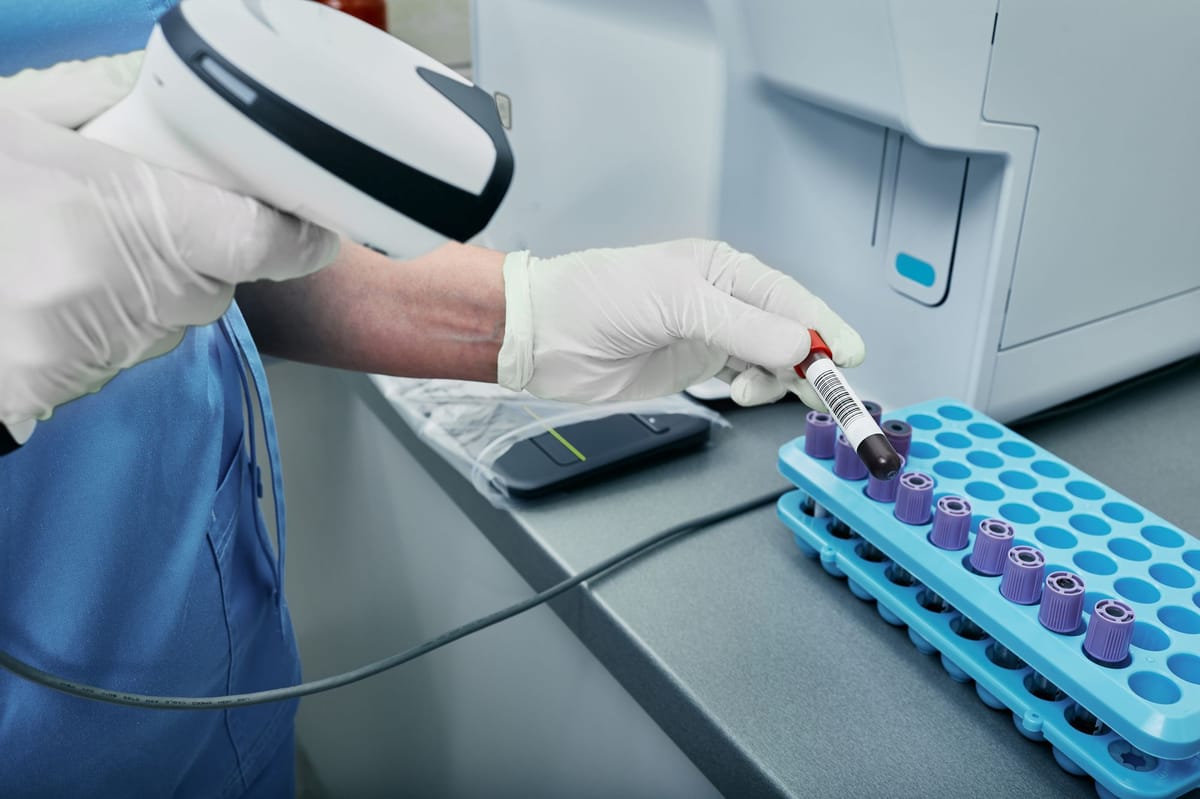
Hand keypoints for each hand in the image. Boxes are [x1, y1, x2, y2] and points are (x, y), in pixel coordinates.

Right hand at [0, 54, 339, 425]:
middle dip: (202, 249)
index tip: (311, 221)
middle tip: (149, 210)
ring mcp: (98, 347)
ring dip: (151, 284)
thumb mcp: (11, 121)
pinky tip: (47, 285)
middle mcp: (131, 294)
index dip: (300, 234)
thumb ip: (88, 107)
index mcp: (132, 219)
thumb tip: (142, 98)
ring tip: (74, 244)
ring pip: (170, 317)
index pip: (266, 242)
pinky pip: (120, 346)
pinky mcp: (62, 383)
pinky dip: (106, 317)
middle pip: (217, 282)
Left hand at [497, 239, 863, 407]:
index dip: (824, 328)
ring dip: (782, 379)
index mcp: (723, 269)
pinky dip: (757, 390)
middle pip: (789, 331)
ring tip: (766, 390)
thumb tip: (801, 345)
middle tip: (827, 389)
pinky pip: (746, 379)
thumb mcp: (677, 303)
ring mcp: (710, 335)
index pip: (790, 298)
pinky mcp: (695, 366)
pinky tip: (745, 395)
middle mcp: (723, 300)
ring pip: (771, 359)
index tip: (849, 357)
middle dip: (811, 359)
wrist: (546, 335)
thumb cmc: (598, 298)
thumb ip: (743, 327)